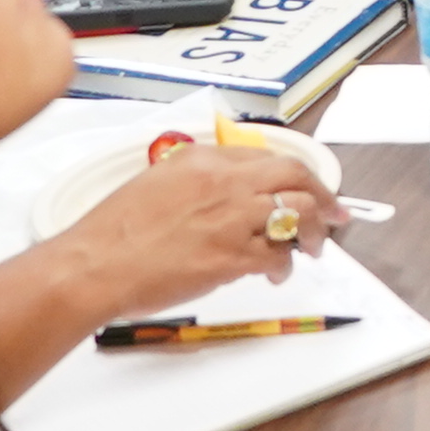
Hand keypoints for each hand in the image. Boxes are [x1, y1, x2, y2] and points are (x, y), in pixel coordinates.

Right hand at [67, 132, 366, 318]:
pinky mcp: (231, 256)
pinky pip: (277, 255)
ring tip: (312, 247)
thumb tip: (229, 197)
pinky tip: (276, 272)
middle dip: (322, 195)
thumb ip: (198, 183)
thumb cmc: (114, 233)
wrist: (94, 265)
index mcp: (202, 159)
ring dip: (313, 232)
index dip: (296, 174)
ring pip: (296, 214)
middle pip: (294, 177)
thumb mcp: (156, 185)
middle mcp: (222, 182)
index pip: (267, 157)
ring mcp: (229, 218)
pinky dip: (284, 264)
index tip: (308, 187)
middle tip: (335, 212)